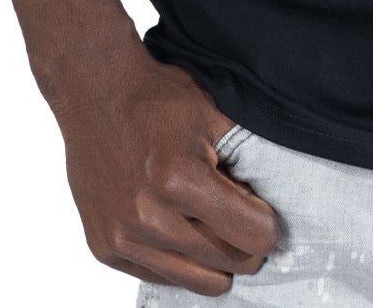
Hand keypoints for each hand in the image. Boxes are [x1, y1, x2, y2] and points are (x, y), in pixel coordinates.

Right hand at [47, 38, 279, 294]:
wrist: (95, 92)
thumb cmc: (157, 98)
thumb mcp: (214, 115)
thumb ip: (247, 158)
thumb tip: (277, 200)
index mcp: (180, 179)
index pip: (252, 234)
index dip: (268, 224)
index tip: (264, 210)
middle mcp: (148, 217)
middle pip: (229, 262)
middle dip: (246, 244)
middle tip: (243, 218)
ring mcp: (122, 237)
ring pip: (199, 280)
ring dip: (216, 258)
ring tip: (216, 226)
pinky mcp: (104, 248)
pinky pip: (162, 277)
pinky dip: (181, 261)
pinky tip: (182, 229)